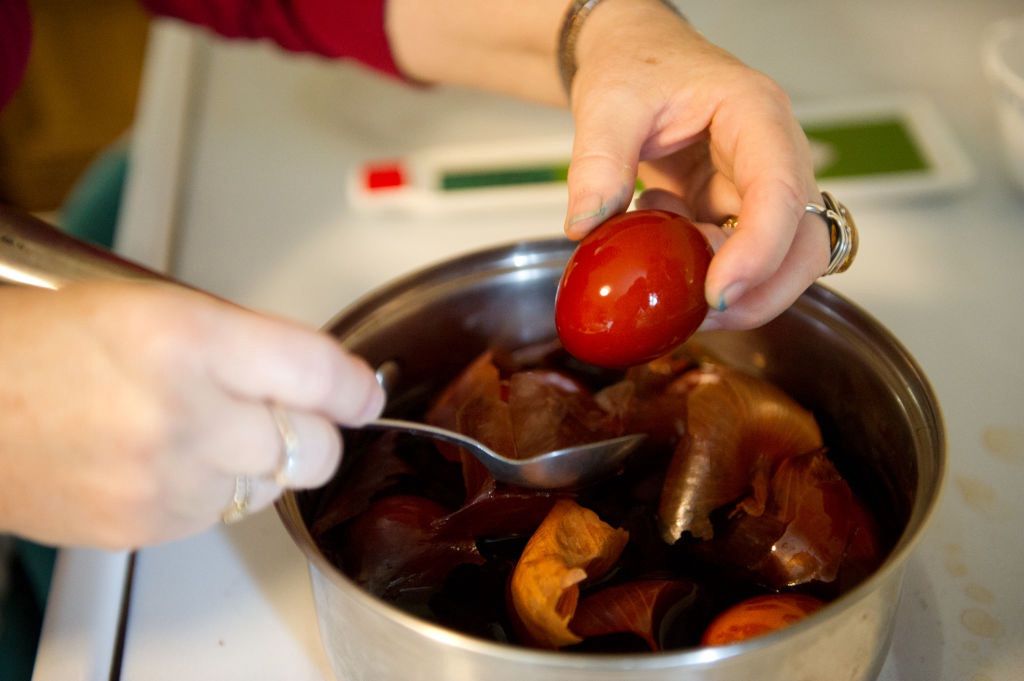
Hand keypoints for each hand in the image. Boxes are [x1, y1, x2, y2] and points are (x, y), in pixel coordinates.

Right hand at [0, 282, 383, 548]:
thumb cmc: (50, 344)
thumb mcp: (159, 307)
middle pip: (314, 447)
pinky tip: (170, 457)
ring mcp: (162, 480)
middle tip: (287, 410)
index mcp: (186, 340)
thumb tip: (326, 378)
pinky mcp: (145, 525)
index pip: (316, 373)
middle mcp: (180, 414)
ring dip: (260, 460)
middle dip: (314, 429)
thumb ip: (251, 342)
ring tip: (202, 427)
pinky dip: (215, 488)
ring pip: (274, 485)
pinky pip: (224, 513)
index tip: (362, 391)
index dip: (353, 386)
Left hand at [563, 0, 828, 330]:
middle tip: (702, 315)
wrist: (634, 56)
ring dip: (730, 284)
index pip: (779, 191)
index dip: (758, 251)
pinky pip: (737, 256)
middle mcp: (774, 153)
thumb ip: (597, 162)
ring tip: (668, 270)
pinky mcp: (734, 209)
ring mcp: (758, 185)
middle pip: (803, 240)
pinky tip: (660, 238)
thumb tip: (586, 225)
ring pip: (779, 258)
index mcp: (756, 114)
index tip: (716, 294)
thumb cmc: (635, 64)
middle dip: (762, 290)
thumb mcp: (608, 104)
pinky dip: (701, 268)